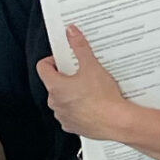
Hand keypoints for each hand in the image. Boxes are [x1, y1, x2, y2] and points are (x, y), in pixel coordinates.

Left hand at [36, 26, 131, 141]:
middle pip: (54, 84)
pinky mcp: (73, 127)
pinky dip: (78, 109)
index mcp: (55, 86)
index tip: (65, 60)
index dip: (53, 61)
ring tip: (90, 90)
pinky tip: (92, 105)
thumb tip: (71, 32)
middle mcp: (55, 103)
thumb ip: (79, 47)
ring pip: (62, 100)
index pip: (43, 67)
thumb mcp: (92, 66)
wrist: (117, 122)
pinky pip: (71, 114)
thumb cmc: (103, 97)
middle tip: (82, 73)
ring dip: (72, 94)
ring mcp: (63, 116)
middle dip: (66, 77)